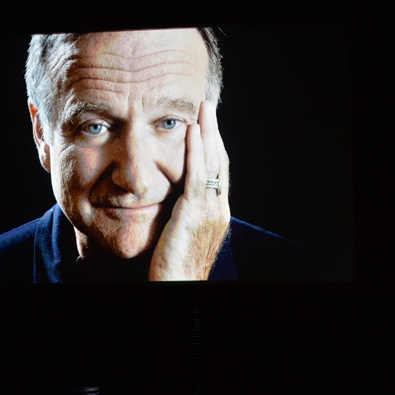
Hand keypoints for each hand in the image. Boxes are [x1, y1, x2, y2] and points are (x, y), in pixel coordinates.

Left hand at [149, 101, 230, 279]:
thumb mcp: (183, 236)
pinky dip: (196, 151)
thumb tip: (173, 200)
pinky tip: (192, 130)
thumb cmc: (174, 269)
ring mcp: (211, 210)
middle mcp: (219, 209)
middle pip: (221, 162)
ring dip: (208, 132)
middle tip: (208, 107)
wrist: (177, 287)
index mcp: (217, 214)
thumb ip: (183, 215)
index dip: (214, 147)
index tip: (206, 126)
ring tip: (204, 108)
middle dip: (215, 133)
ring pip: (213, 163)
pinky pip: (197, 175)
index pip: (218, 173)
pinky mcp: (195, 213)